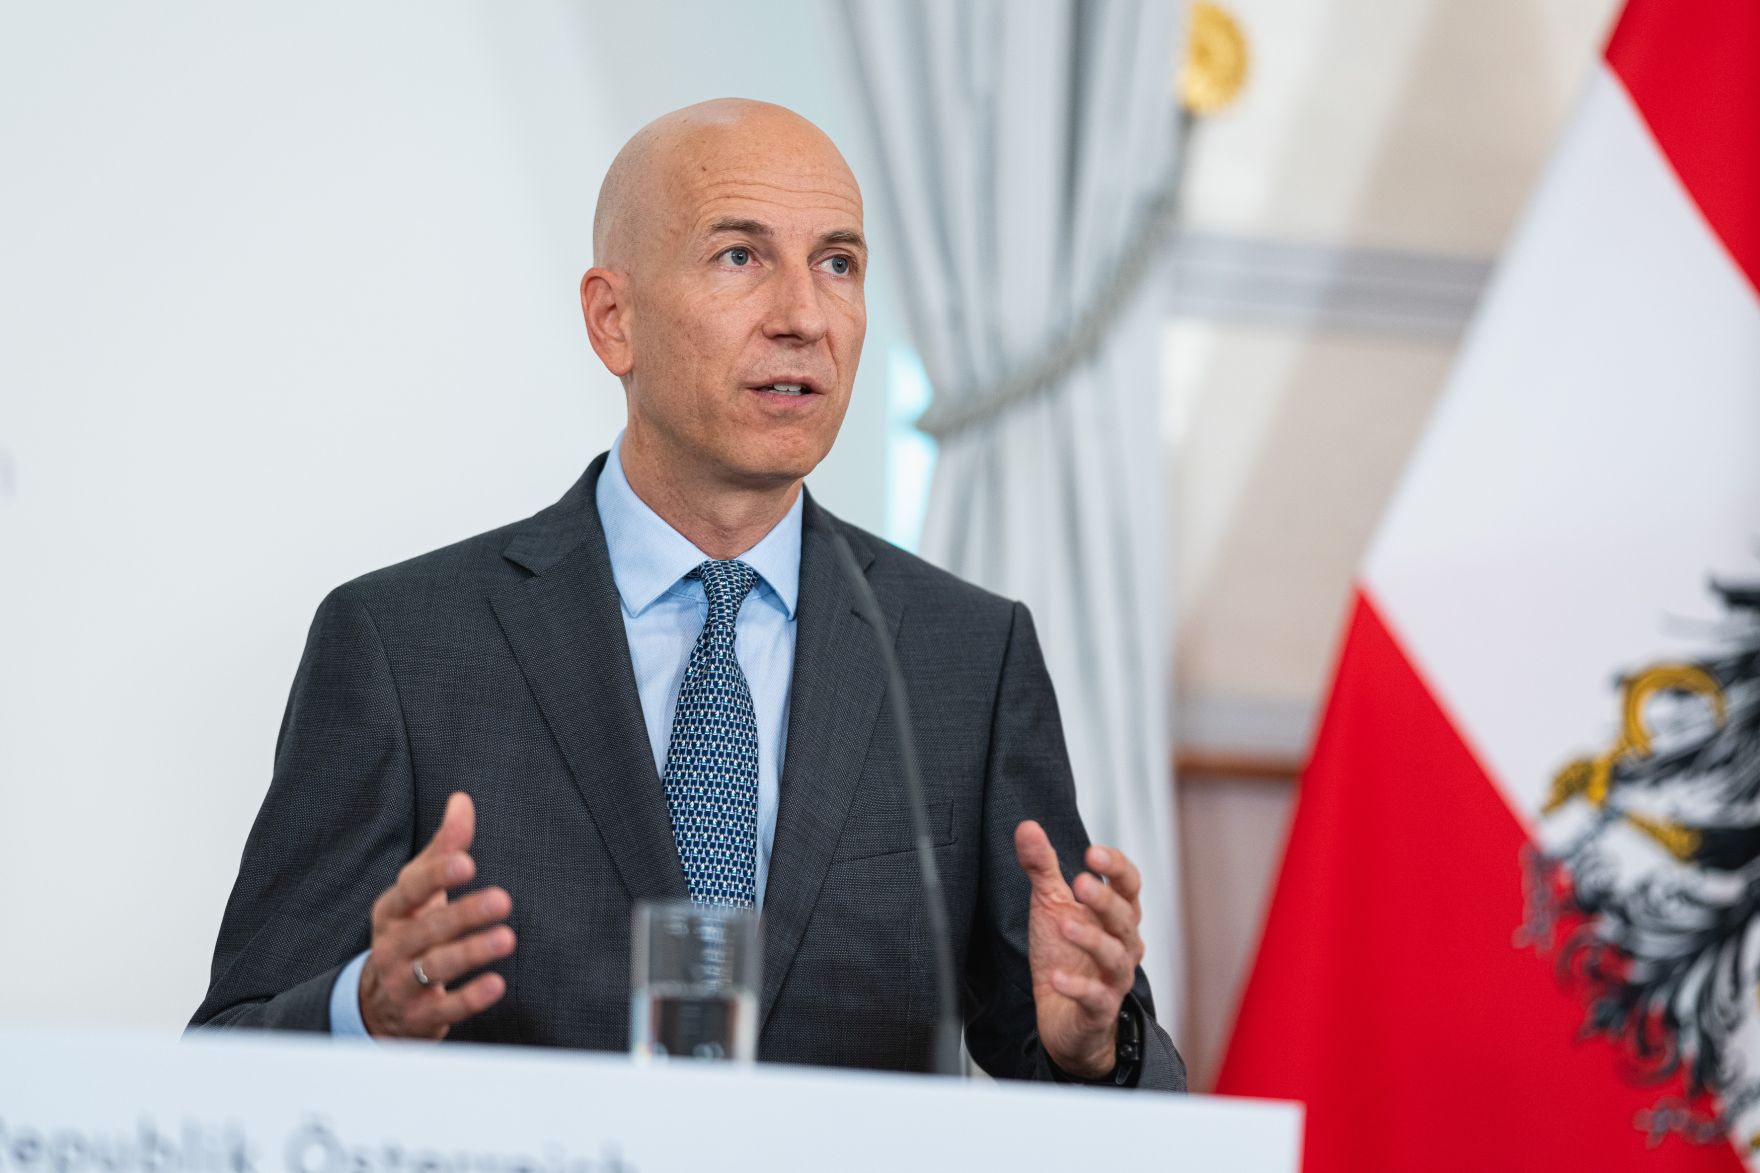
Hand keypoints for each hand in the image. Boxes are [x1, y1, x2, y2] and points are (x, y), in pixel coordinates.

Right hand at [359, 792, 515, 1038]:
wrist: (382, 1003)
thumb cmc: (412, 931)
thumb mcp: (420, 892)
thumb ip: (444, 848)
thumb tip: (462, 800)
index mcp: (392, 911)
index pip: (411, 890)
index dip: (437, 875)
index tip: (467, 861)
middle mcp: (392, 946)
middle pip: (427, 929)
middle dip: (464, 914)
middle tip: (502, 900)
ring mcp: (403, 983)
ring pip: (436, 967)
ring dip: (472, 952)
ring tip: (507, 938)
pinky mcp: (420, 1016)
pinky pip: (445, 1008)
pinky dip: (470, 997)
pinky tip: (496, 984)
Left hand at [1013, 820, 1144, 1077]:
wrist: (1063, 1017)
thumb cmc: (1064, 954)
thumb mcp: (1050, 905)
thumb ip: (1042, 867)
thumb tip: (1027, 826)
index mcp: (1116, 914)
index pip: (1129, 885)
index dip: (1116, 867)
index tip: (1093, 852)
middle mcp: (1122, 943)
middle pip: (1125, 917)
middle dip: (1104, 900)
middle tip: (1081, 882)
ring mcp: (1113, 977)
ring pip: (1115, 956)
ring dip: (1092, 939)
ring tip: (1065, 924)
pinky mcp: (1098, 1009)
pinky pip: (1095, 997)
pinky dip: (1078, 988)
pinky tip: (1057, 978)